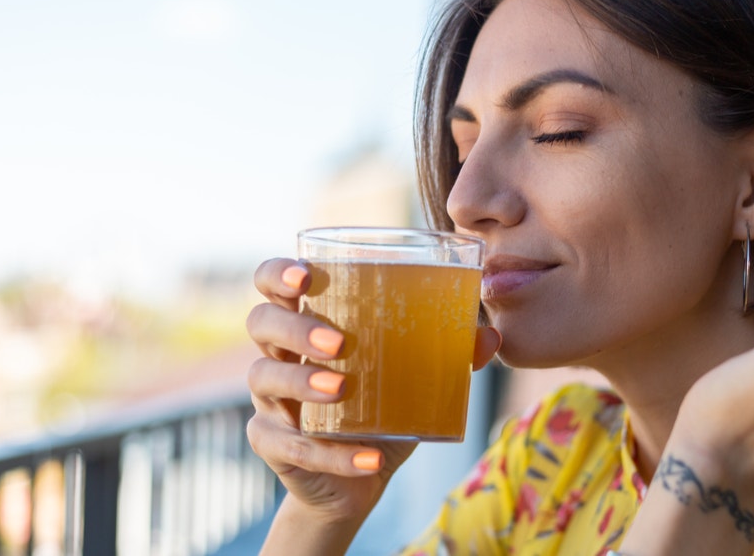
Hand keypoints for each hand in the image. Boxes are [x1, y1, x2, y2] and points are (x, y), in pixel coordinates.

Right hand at [245, 257, 500, 524]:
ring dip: (303, 381)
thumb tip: (491, 336)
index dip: (278, 273)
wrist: (355, 481)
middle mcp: (278, 355)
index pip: (272, 283)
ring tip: (341, 388)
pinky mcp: (271, 444)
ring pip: (264, 377)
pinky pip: (290, 446)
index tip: (304, 275)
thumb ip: (446, 355)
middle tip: (337, 342)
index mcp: (307, 324)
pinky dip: (332, 453)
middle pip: (262, 322)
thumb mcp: (412, 380)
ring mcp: (270, 401)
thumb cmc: (379, 411)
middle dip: (295, 326)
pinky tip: (368, 458)